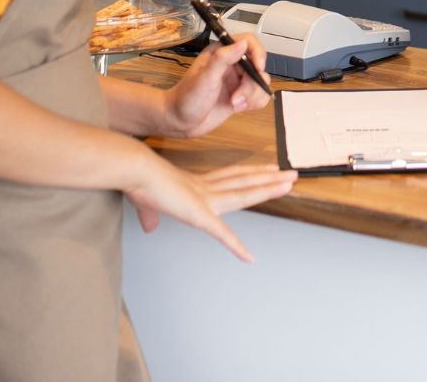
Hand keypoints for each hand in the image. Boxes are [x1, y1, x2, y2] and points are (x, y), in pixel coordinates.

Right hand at [126, 158, 297, 261]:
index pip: (231, 176)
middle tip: (291, 174)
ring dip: (268, 190)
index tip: (267, 169)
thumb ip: (152, 216)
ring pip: (244, 194)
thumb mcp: (147, 202)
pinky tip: (248, 257)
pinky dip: (235, 247)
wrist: (135, 170)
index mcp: (196, 185)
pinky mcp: (199, 215)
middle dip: (269, 179)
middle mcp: (206, 189)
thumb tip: (149, 227)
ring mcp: (205, 201)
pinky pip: (221, 235)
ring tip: (289, 185)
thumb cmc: (138, 182)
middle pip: (245, 182)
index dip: (250, 173)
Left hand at [162, 34, 273, 138]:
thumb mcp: (204, 78)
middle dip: (252, 84)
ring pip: (261, 82)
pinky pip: (259, 95)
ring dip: (252, 96)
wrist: (179, 122)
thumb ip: (223, 59)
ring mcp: (236, 81)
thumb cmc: (187, 98)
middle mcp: (231, 64)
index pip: (248, 42)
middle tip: (237, 98)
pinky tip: (238, 108)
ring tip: (234, 104)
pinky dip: (253, 103)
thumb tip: (243, 44)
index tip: (258, 68)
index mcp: (221, 53)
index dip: (258, 53)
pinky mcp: (240, 96)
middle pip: (257, 66)